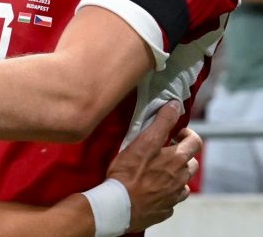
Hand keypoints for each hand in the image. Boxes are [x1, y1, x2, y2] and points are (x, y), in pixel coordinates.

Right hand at [106, 101, 199, 232]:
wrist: (119, 206)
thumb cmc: (128, 173)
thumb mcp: (143, 142)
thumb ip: (161, 123)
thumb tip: (174, 104)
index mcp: (177, 159)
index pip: (195, 141)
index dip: (187, 134)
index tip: (174, 133)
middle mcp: (181, 177)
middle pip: (192, 162)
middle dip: (182, 153)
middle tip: (164, 150)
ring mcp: (174, 195)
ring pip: (183, 181)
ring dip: (175, 174)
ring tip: (157, 170)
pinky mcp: (166, 209)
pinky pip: (172, 198)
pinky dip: (167, 192)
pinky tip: (152, 189)